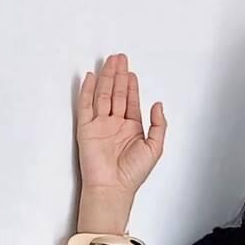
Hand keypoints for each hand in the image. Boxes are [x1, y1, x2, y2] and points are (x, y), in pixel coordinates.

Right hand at [75, 53, 165, 195]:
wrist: (113, 186)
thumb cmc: (133, 173)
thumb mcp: (155, 147)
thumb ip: (158, 124)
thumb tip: (158, 104)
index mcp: (131, 128)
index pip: (130, 101)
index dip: (131, 86)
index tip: (131, 72)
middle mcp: (115, 124)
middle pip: (116, 94)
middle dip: (118, 75)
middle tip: (120, 58)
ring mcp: (100, 125)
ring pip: (103, 95)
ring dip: (106, 78)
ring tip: (109, 62)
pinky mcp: (86, 128)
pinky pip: (86, 105)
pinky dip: (88, 90)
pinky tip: (91, 78)